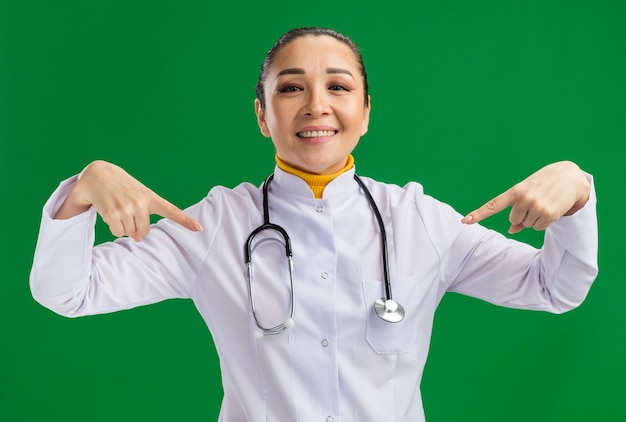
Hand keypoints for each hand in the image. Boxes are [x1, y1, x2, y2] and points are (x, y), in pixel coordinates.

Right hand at [55, 160, 202, 240]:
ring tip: (116, 209)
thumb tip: (138, 238)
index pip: (171, 210)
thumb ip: (141, 217)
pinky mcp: (114, 213)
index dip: (185, 221)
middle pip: (144, 230)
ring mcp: (127, 208)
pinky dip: (113, 227)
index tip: (199, 228)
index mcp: (150, 197)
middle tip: (125, 212)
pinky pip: (117, 232)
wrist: (96, 174)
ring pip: (130, 232)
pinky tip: (109, 213)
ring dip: (122, 226)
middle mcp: (141, 202)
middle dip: (134, 227)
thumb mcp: (134, 198)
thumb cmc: (119, 187)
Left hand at [461, 161, 590, 232]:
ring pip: (526, 224)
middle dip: (522, 214)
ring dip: (534, 218)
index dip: (479, 214)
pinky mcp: (549, 215)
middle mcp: (525, 198)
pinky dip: (544, 222)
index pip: (494, 204)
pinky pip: (538, 227)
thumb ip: (517, 209)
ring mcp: (537, 207)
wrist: (571, 177)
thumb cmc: (544, 184)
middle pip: (514, 219)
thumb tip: (512, 230)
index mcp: (516, 190)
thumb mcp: (528, 192)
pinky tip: (551, 208)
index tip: (465, 221)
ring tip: (544, 203)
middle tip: (535, 202)